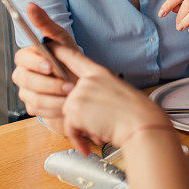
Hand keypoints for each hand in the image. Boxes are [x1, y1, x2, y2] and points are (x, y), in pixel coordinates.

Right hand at [11, 3, 77, 120]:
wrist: (81, 82)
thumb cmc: (69, 57)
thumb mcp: (61, 39)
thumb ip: (45, 23)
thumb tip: (30, 4)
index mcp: (27, 57)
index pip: (22, 59)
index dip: (35, 63)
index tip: (50, 66)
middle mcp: (23, 76)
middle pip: (26, 81)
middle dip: (49, 84)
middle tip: (69, 86)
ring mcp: (27, 93)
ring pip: (33, 99)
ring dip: (55, 98)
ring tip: (72, 96)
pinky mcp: (34, 108)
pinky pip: (40, 112)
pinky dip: (56, 109)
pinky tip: (68, 106)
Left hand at [55, 46, 171, 155]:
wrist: (140, 124)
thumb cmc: (136, 112)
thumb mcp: (117, 91)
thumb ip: (98, 90)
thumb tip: (85, 103)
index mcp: (99, 72)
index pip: (74, 57)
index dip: (59, 50)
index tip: (48, 44)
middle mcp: (87, 80)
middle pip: (68, 97)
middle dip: (80, 115)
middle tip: (100, 122)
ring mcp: (79, 94)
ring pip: (69, 114)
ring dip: (81, 128)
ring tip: (100, 130)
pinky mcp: (74, 110)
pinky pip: (68, 128)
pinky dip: (78, 139)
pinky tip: (88, 144)